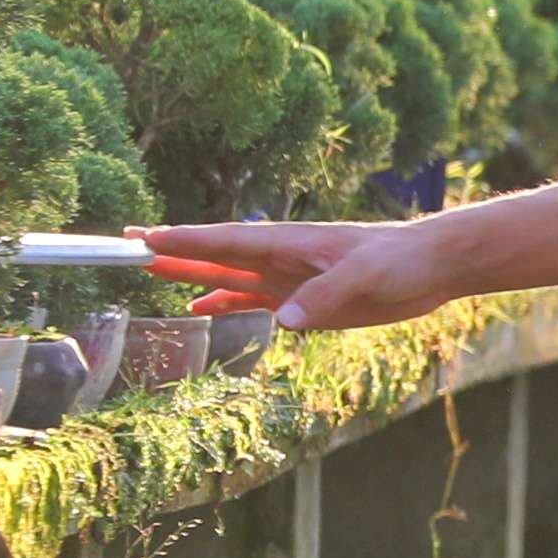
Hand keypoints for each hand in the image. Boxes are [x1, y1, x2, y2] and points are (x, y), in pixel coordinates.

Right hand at [130, 217, 459, 335]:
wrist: (431, 267)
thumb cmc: (400, 260)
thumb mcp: (365, 277)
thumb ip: (324, 297)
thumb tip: (283, 320)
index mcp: (289, 242)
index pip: (226, 240)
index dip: (185, 239)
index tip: (144, 238)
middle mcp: (280, 258)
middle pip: (215, 254)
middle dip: (173, 250)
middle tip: (127, 245)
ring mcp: (288, 278)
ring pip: (227, 276)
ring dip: (190, 274)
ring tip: (149, 272)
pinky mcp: (303, 299)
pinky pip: (253, 300)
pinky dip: (223, 301)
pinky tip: (200, 308)